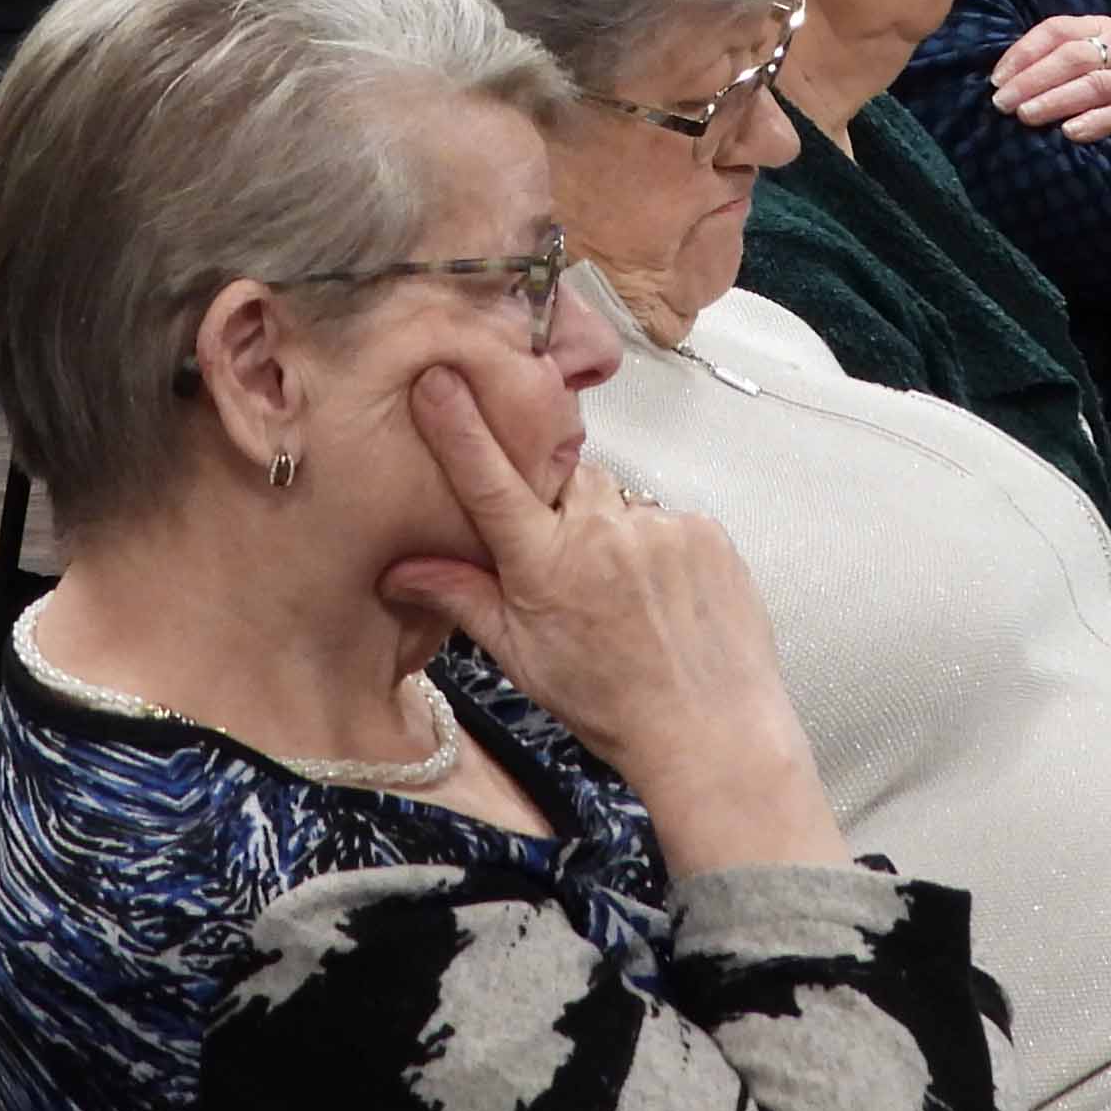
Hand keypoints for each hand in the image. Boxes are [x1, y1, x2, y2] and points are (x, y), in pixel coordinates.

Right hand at [382, 368, 842, 869]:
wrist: (711, 732)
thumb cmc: (610, 704)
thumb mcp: (522, 658)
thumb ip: (463, 599)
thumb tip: (398, 572)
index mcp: (546, 562)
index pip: (489, 478)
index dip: (460, 425)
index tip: (438, 377)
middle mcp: (601, 530)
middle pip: (561, 478)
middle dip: (554, 502)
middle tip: (562, 557)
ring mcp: (659, 525)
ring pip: (614, 498)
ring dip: (607, 527)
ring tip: (620, 590)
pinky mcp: (704, 529)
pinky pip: (663, 516)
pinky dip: (654, 545)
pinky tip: (660, 594)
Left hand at [990, 12, 1110, 142]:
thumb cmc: (1088, 67)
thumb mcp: (1070, 48)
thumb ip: (1042, 57)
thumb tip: (1002, 81)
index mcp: (1094, 26)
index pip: (1055, 31)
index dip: (1023, 53)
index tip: (996, 79)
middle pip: (1073, 58)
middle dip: (1033, 80)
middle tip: (1004, 102)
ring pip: (1093, 86)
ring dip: (1055, 102)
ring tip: (1025, 115)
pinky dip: (1091, 123)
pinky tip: (1068, 132)